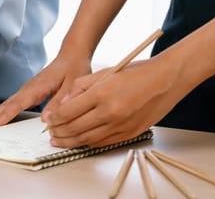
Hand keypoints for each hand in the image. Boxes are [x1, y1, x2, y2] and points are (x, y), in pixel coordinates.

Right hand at [0, 54, 90, 127]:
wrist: (71, 56)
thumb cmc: (74, 69)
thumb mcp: (73, 86)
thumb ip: (59, 102)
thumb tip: (45, 120)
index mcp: (37, 87)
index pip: (18, 103)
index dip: (5, 115)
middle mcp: (28, 88)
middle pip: (6, 104)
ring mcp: (26, 90)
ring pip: (5, 104)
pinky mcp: (27, 92)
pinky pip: (10, 103)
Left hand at [46, 56, 189, 147]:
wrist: (167, 80)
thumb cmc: (136, 73)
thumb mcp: (104, 72)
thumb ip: (80, 87)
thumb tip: (63, 104)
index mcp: (102, 94)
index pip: (69, 112)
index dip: (54, 118)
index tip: (48, 120)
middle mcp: (111, 112)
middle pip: (75, 128)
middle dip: (58, 132)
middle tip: (50, 132)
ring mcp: (121, 125)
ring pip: (87, 139)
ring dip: (70, 141)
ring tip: (59, 140)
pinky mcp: (129, 133)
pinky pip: (103, 142)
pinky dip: (87, 143)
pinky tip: (79, 140)